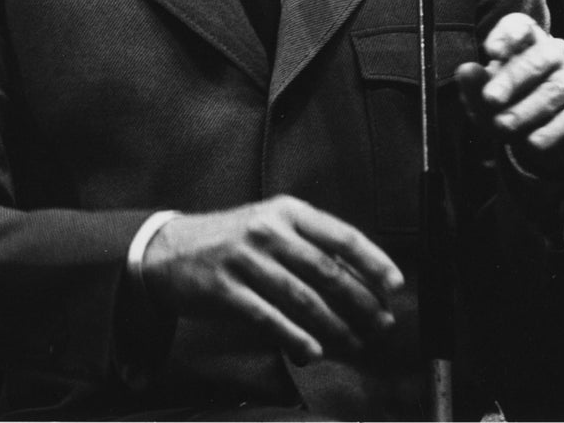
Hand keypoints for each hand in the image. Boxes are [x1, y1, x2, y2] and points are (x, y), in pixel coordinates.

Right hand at [141, 195, 403, 363]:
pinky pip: (267, 317)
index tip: (394, 285)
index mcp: (287, 211)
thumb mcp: (270, 226)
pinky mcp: (224, 288)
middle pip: (326, 270)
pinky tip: (313, 350)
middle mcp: (268, 230)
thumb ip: (309, 247)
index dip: (373, 261)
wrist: (169, 248)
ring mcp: (245, 258)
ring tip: (353, 342)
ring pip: (301, 297)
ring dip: (334, 325)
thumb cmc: (231, 240)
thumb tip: (359, 283)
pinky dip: (294, 337)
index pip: (341, 235)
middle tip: (380, 324)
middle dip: (360, 301)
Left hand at [456, 13, 563, 175]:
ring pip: (553, 91)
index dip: (507, 35)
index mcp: (527, 41)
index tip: (491, 53)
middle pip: (536, 59)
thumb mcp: (485, 98)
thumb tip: (466, 71)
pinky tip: (532, 143)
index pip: (521, 25)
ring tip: (503, 125)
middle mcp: (555, 54)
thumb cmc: (509, 104)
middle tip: (490, 99)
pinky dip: (550, 132)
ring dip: (526, 110)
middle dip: (511, 80)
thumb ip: (475, 85)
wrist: (541, 136)